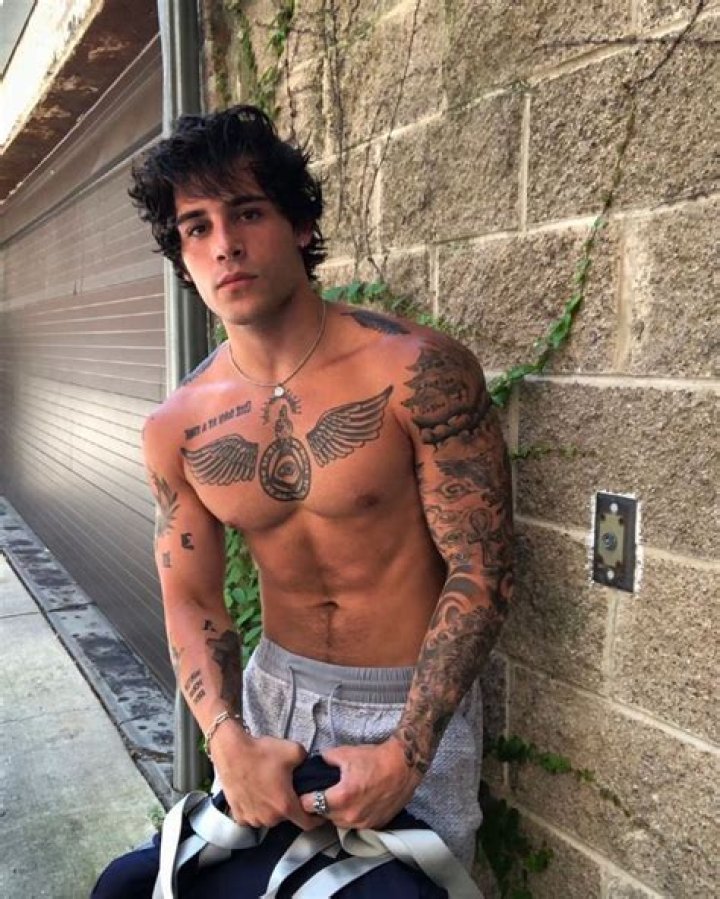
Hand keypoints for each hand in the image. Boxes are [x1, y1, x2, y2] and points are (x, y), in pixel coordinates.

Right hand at [210, 723, 320, 829]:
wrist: (232, 751)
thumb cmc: (261, 752)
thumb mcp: (294, 750)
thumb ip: (307, 761)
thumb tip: (308, 764)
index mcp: (285, 805)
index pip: (307, 824)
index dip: (316, 819)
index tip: (319, 814)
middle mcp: (269, 818)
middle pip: (286, 818)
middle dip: (289, 806)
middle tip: (287, 789)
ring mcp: (252, 818)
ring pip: (269, 818)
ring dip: (271, 808)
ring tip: (269, 788)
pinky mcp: (238, 815)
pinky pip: (253, 816)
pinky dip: (256, 808)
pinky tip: (255, 792)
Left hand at [299, 737, 421, 829]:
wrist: (402, 766)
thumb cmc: (375, 759)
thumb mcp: (345, 753)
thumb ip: (325, 759)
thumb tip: (316, 762)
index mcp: (341, 797)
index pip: (310, 806)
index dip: (306, 798)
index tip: (306, 792)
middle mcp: (351, 815)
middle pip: (324, 816)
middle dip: (321, 806)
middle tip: (324, 793)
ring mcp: (364, 823)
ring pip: (339, 823)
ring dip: (336, 813)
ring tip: (341, 797)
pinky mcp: (375, 825)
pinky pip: (356, 824)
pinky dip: (352, 816)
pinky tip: (356, 802)